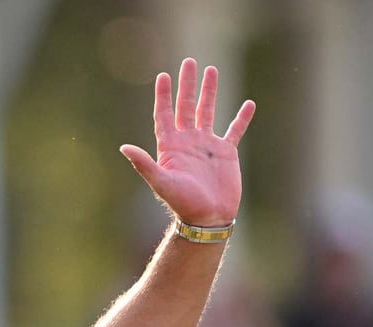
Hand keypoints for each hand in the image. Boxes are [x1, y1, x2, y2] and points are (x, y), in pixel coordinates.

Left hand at [121, 57, 255, 226]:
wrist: (207, 218)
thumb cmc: (182, 203)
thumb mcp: (161, 182)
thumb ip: (144, 164)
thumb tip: (124, 148)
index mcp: (170, 146)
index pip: (164, 113)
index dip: (163, 95)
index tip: (163, 75)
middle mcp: (187, 141)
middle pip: (186, 106)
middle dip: (187, 84)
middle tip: (189, 62)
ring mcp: (206, 145)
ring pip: (208, 111)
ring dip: (210, 91)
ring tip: (212, 70)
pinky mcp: (226, 152)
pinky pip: (235, 130)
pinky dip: (241, 117)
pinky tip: (248, 104)